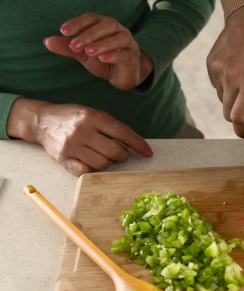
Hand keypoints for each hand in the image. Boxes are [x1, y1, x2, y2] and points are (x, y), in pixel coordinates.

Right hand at [7, 99, 152, 175]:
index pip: (123, 133)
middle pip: (114, 152)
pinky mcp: (63, 159)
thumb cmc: (73, 117)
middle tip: (121, 154)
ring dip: (109, 163)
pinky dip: (94, 169)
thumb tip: (136, 144)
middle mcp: (82, 131)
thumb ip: (112, 127)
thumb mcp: (94, 114)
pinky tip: (92, 162)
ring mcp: (72, 146)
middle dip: (123, 156)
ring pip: (102, 163)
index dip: (138, 145)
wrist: (42, 121)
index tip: (148, 153)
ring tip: (104, 156)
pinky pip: (86, 171)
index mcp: (93, 117)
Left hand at [44, 13, 152, 90]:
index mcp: (105, 25)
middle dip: (89, 34)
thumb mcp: (83, 54)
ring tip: (88, 51)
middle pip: (107, 25)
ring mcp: (129, 44)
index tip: (63, 31)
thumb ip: (67, 47)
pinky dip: (114, 55)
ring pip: (118, 38)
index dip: (78, 23)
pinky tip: (102, 58)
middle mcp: (119, 31)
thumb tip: (47, 41)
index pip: (92, 18)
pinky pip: (125, 54)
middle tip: (74, 45)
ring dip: (102, 43)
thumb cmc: (103, 60)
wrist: (123, 76)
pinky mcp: (132, 59)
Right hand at [207, 0, 243, 137]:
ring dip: (235, 100)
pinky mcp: (210, 65)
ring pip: (223, 101)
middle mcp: (231, 76)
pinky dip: (228, 87)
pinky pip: (218, 87)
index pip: (239, 118)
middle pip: (229, 115)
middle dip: (241, 117)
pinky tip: (240, 72)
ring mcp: (218, 70)